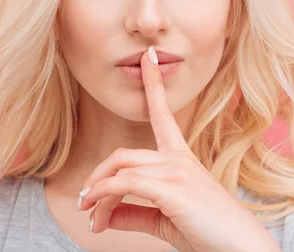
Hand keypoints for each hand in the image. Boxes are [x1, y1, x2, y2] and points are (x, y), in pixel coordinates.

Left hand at [77, 46, 280, 251]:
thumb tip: (105, 214)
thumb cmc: (209, 235)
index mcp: (181, 160)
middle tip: (84, 203)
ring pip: (121, 170)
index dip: (154, 86)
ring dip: (97, 194)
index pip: (163, 116)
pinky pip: (126, 184)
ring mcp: (178, 171)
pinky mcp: (174, 189)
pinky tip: (96, 215)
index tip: (148, 59)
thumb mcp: (165, 221)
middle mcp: (179, 160)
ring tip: (89, 217)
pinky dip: (104, 196)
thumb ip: (135, 213)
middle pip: (123, 154)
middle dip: (97, 176)